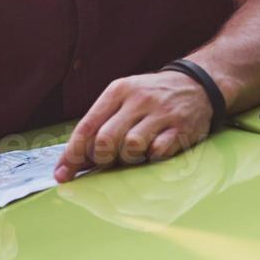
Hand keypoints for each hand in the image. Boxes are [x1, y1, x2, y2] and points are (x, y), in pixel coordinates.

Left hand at [53, 70, 215, 182]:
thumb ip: (100, 125)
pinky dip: (152, 158)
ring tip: (133, 156)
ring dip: (128, 160)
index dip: (72, 155)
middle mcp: (139, 100)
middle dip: (101, 160)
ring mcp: (162, 114)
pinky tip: (154, 152)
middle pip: (106, 140)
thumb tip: (74, 161)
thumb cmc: (151, 98)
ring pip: (131, 147)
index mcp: (118, 91)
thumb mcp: (123, 99)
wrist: (197, 84)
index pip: (87, 126)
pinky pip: (159, 152)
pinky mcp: (182, 128)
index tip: (62, 175)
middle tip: (106, 164)